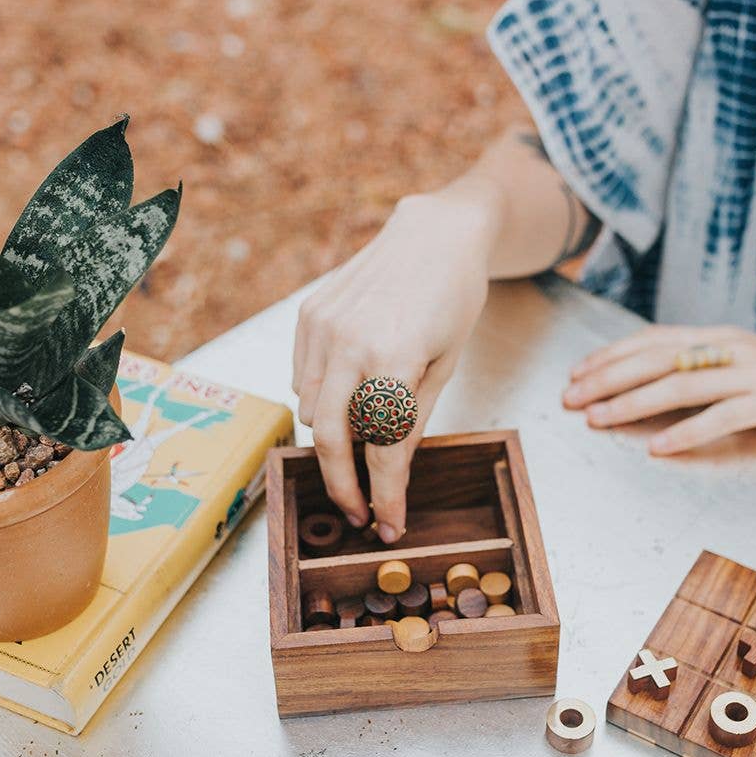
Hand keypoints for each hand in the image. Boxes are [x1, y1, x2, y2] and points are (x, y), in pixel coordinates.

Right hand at [292, 186, 496, 538]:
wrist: (435, 234)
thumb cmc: (453, 299)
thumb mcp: (446, 366)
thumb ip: (413, 421)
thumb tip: (391, 475)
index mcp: (394, 357)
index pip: (383, 447)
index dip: (385, 494)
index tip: (386, 523)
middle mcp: (349, 341)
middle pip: (332, 439)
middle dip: (343, 485)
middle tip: (359, 511)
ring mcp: (322, 326)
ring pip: (313, 412)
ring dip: (337, 436)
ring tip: (368, 432)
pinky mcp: (308, 315)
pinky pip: (302, 379)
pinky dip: (324, 398)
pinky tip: (352, 385)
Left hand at [563, 325, 755, 453]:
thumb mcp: (745, 368)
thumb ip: (703, 371)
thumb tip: (648, 385)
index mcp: (721, 338)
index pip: (654, 340)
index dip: (611, 355)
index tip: (576, 374)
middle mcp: (733, 348)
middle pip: (657, 359)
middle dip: (608, 379)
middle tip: (571, 399)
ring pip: (681, 385)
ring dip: (633, 403)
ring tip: (599, 419)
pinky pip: (723, 416)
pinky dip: (687, 432)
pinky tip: (658, 447)